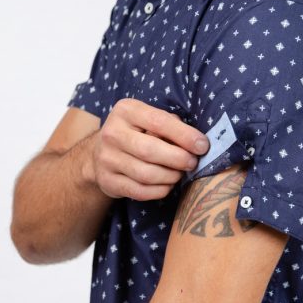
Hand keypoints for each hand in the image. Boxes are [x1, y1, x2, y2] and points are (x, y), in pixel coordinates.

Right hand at [92, 98, 208, 199]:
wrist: (100, 153)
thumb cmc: (136, 133)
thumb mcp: (148, 119)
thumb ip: (170, 125)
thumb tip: (197, 142)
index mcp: (126, 111)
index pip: (158, 122)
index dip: (184, 135)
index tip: (202, 146)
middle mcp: (112, 133)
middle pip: (150, 150)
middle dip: (178, 159)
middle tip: (193, 163)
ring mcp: (107, 159)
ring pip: (146, 174)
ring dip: (170, 176)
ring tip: (179, 174)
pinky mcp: (107, 181)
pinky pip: (139, 191)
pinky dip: (159, 191)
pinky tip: (167, 185)